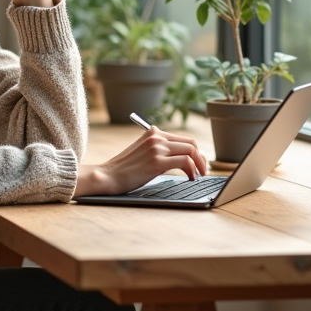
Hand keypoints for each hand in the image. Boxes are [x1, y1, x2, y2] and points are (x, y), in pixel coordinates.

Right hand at [72, 126, 208, 197]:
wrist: (107, 175)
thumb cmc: (123, 168)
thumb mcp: (141, 151)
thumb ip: (157, 149)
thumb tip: (180, 157)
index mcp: (152, 132)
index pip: (183, 138)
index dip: (195, 151)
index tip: (198, 163)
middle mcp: (156, 137)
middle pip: (191, 143)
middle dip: (201, 157)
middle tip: (202, 170)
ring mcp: (157, 148)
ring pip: (190, 151)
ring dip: (199, 164)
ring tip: (198, 176)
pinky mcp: (157, 161)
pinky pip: (185, 162)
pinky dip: (192, 170)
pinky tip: (190, 178)